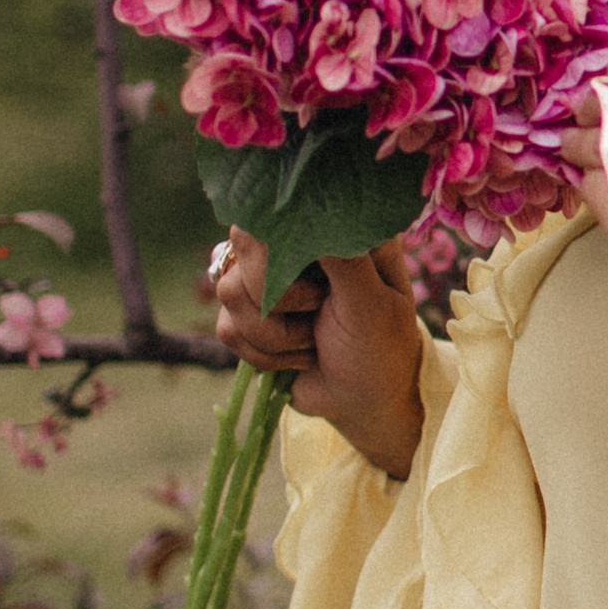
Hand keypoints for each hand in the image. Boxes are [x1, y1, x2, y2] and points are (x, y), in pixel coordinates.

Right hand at [212, 231, 424, 480]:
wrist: (365, 401)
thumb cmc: (381, 348)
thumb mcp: (373, 305)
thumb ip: (345, 260)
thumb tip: (315, 220)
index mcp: (334, 226)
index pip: (280, 207)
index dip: (279, 246)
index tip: (312, 285)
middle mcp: (297, 242)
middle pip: (242, 245)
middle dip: (279, 299)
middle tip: (319, 313)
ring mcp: (268, 277)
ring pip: (228, 291)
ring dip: (275, 334)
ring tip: (314, 341)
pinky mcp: (248, 313)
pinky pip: (225, 327)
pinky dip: (264, 355)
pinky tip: (299, 356)